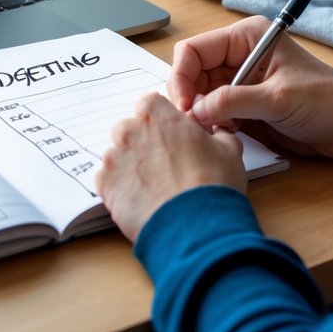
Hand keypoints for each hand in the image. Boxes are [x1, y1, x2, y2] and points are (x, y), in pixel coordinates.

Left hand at [95, 92, 245, 243]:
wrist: (196, 227)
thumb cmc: (213, 185)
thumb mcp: (229, 150)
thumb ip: (216, 134)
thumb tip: (215, 134)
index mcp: (157, 114)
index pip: (150, 104)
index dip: (161, 121)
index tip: (170, 136)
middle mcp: (130, 131)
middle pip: (129, 129)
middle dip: (142, 142)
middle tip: (164, 165)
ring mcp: (114, 158)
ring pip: (117, 156)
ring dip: (131, 167)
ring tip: (155, 188)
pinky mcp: (104, 185)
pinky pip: (108, 181)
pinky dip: (120, 188)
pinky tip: (142, 200)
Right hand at [169, 16, 332, 158]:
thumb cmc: (329, 101)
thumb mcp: (279, 99)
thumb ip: (234, 101)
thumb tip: (195, 111)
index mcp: (246, 38)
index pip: (194, 50)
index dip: (181, 77)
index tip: (184, 105)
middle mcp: (238, 56)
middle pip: (191, 74)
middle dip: (189, 98)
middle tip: (192, 124)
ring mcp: (240, 82)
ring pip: (199, 96)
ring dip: (200, 114)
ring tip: (209, 131)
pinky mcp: (244, 105)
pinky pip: (214, 113)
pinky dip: (212, 125)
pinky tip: (224, 134)